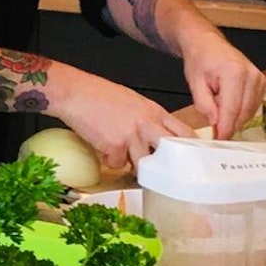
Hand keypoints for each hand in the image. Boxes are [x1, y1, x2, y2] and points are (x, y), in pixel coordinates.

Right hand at [50, 65, 194, 170]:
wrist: (75, 93)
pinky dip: (109, 160)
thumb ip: (148, 119)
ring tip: (123, 156)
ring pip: (143, 164)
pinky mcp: (114, 145)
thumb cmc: (98, 94)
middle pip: (170, 152)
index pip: (184, 132)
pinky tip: (102, 148)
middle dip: (168, 164)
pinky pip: (117, 163)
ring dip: (133, 165)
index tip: (190, 159)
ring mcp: (131, 135)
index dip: (190, 148)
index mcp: (154, 111)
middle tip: (163, 172)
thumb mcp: (133, 102)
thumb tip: (154, 138)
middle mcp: (146, 123)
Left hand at [181, 30, 265, 139]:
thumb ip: (204, 104)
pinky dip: (241, 111)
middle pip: (243, 113)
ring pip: (250, 112)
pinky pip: (254, 106)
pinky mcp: (263, 83)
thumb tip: (215, 123)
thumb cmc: (201, 59)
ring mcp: (260, 79)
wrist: (207, 44)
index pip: (232, 110)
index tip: (218, 140)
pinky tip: (229, 105)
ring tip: (218, 110)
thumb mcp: (194, 82)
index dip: (225, 129)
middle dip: (228, 126)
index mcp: (234, 73)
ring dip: (234, 118)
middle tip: (215, 132)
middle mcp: (251, 75)